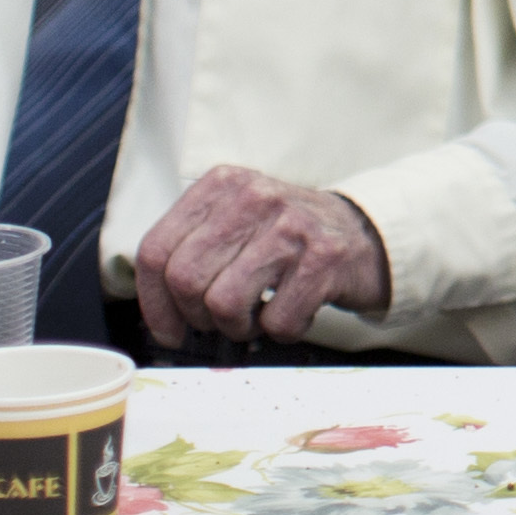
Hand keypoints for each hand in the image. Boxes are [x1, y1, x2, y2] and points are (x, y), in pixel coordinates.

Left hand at [129, 168, 389, 354]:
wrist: (363, 233)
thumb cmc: (284, 239)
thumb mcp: (233, 223)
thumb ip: (192, 251)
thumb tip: (159, 317)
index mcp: (221, 184)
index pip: (156, 250)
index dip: (153, 302)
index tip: (168, 329)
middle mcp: (253, 195)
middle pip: (185, 279)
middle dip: (197, 316)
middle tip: (220, 320)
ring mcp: (291, 224)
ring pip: (224, 304)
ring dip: (238, 327)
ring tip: (257, 315)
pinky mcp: (325, 256)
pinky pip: (277, 321)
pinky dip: (282, 330)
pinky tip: (293, 309)